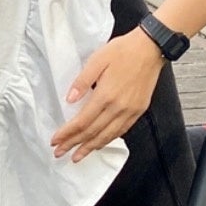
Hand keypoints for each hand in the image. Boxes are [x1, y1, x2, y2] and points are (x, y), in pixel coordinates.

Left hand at [53, 29, 163, 158]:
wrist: (150, 50)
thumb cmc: (121, 51)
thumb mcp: (96, 60)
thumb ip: (82, 82)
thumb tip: (69, 100)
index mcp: (106, 95)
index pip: (82, 122)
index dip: (67, 134)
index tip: (55, 141)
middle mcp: (119, 108)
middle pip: (93, 132)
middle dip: (75, 144)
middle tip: (60, 153)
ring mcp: (131, 111)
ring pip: (108, 135)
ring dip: (91, 147)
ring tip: (78, 156)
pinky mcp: (139, 110)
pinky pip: (121, 130)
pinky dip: (108, 139)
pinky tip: (100, 143)